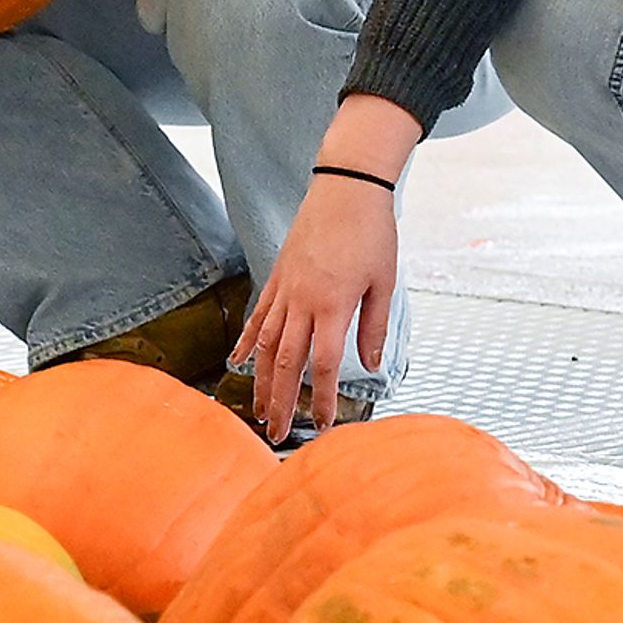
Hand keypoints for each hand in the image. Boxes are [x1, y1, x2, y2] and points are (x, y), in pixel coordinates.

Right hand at [230, 178, 398, 439]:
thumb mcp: (384, 282)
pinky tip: (238, 363)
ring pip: (267, 344)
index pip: (323, 365)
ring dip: (260, 381)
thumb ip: (373, 327)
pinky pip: (259, 315)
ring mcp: (285, 289)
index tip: (323, 425)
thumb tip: (369, 365)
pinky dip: (248, 341)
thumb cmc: (372, 232)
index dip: (320, 399)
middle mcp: (303, 302)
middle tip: (276, 435)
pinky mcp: (277, 277)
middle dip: (281, 402)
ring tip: (258, 409)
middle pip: (287, 363)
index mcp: (333, 306)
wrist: (346, 187)